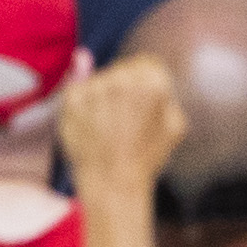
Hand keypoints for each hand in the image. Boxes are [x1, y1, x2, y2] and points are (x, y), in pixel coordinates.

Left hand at [63, 54, 187, 203]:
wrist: (113, 183)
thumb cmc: (146, 157)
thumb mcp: (174, 124)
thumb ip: (163, 89)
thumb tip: (141, 68)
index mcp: (154, 83)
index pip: (146, 63)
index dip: (145, 85)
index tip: (140, 107)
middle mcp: (124, 79)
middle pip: (122, 68)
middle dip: (124, 89)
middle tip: (124, 120)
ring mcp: (96, 88)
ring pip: (100, 78)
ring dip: (103, 96)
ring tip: (108, 127)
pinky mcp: (73, 98)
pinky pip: (77, 89)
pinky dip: (82, 104)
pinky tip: (91, 126)